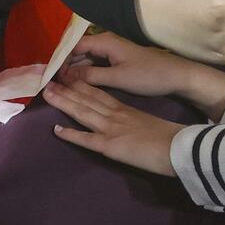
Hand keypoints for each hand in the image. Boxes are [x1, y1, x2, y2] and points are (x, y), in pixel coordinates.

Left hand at [44, 79, 178, 175]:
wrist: (176, 145)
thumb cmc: (166, 134)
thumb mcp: (146, 121)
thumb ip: (133, 120)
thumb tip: (126, 123)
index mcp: (123, 109)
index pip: (98, 93)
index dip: (80, 85)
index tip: (66, 78)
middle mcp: (114, 115)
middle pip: (86, 98)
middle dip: (66, 89)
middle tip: (48, 81)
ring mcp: (111, 129)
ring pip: (83, 112)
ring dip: (64, 103)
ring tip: (48, 94)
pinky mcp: (110, 146)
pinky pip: (86, 139)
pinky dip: (70, 134)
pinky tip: (56, 130)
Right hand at [60, 33, 224, 118]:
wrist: (175, 76)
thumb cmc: (147, 75)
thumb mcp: (117, 78)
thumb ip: (90, 75)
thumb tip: (65, 76)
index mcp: (106, 41)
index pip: (74, 46)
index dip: (60, 59)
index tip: (47, 74)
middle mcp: (107, 42)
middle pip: (79, 51)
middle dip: (65, 65)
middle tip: (50, 83)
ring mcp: (113, 50)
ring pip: (87, 58)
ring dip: (74, 69)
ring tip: (59, 85)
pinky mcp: (117, 60)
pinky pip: (95, 63)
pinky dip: (85, 72)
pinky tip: (77, 83)